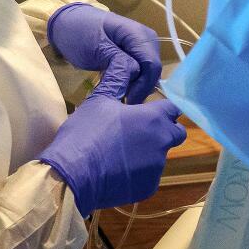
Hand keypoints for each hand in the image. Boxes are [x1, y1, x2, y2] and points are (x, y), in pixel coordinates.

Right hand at [35, 60, 186, 215]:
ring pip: (161, 155)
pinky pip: (149, 176)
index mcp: (153, 118)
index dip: (164, 108)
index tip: (153, 110)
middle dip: (164, 130)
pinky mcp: (149, 187)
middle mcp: (162, 142)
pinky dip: (139, 172)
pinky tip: (117, 171)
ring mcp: (157, 167)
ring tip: (120, 153)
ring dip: (149, 152)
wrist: (72, 175)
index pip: (174, 108)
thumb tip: (126, 61)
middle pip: (176, 133)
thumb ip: (117, 80)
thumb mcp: (98, 100)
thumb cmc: (86, 133)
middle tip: (138, 131)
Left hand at [47, 3, 162, 103]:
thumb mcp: (96, 48)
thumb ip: (119, 61)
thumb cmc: (79, 33)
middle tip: (122, 103)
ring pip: (148, 73)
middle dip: (140, 88)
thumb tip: (136, 75)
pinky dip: (132, 82)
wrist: (68, 23)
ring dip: (136, 86)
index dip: (143, 86)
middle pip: (153, 70)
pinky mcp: (136, 53)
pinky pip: (141, 71)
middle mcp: (147, 39)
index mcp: (138, 34)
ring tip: (119, 96)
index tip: (128, 103)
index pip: (152, 65)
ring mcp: (143, 46)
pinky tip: (120, 88)